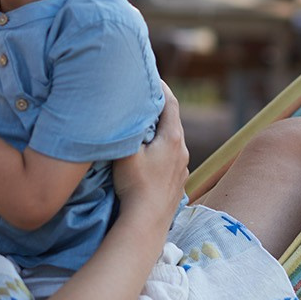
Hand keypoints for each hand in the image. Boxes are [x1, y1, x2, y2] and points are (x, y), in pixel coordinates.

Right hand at [112, 84, 187, 222]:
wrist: (147, 223)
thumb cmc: (136, 185)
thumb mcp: (126, 152)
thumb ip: (125, 128)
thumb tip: (119, 109)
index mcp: (172, 138)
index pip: (170, 103)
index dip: (160, 87)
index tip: (149, 76)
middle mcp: (181, 151)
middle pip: (172, 120)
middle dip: (158, 107)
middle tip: (142, 96)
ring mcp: (181, 168)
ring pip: (172, 140)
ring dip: (160, 129)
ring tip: (143, 123)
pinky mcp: (177, 183)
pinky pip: (170, 157)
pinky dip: (160, 148)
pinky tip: (148, 154)